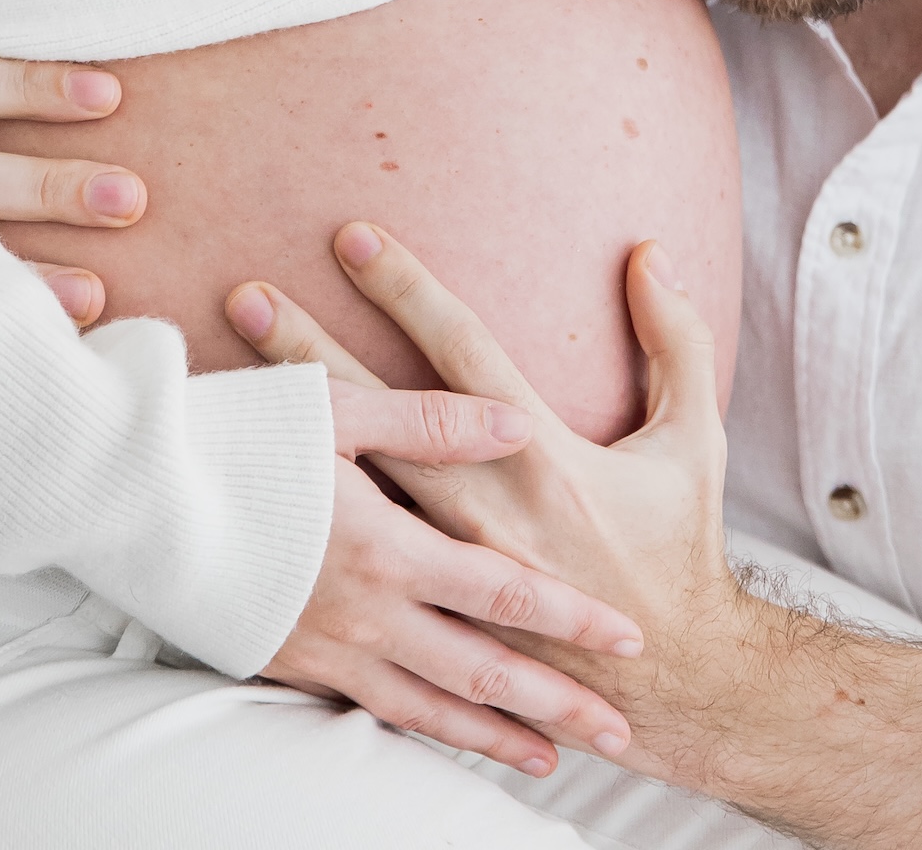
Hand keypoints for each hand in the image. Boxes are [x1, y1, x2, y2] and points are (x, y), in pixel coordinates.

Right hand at [223, 310, 647, 775]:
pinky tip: (446, 737)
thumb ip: (432, 422)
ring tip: (550, 758)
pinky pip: (367, 713)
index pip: (502, 594)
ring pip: (427, 710)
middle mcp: (362, 613)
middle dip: (556, 705)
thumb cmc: (231, 436)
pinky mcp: (283, 663)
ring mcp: (320, 648)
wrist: (121, 499)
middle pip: (480, 672)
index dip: (570, 620)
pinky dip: (421, 733)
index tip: (629, 640)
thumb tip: (516, 423)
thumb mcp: (336, 410)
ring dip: (495, 736)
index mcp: (386, 548)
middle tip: (620, 735)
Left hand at [228, 226, 746, 787]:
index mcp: (545, 461)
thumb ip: (676, 340)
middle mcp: (484, 512)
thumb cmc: (678, 549)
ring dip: (293, 426)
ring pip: (352, 482)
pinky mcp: (432, 616)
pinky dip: (306, 519)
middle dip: (312, 350)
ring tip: (228, 377)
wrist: (675, 684)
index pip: (460, 353)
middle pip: (377, 415)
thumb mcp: (693, 439)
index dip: (407, 291)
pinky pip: (355, 560)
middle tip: (247, 294)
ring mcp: (448, 570)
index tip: (353, 237)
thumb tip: (653, 252)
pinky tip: (256, 481)